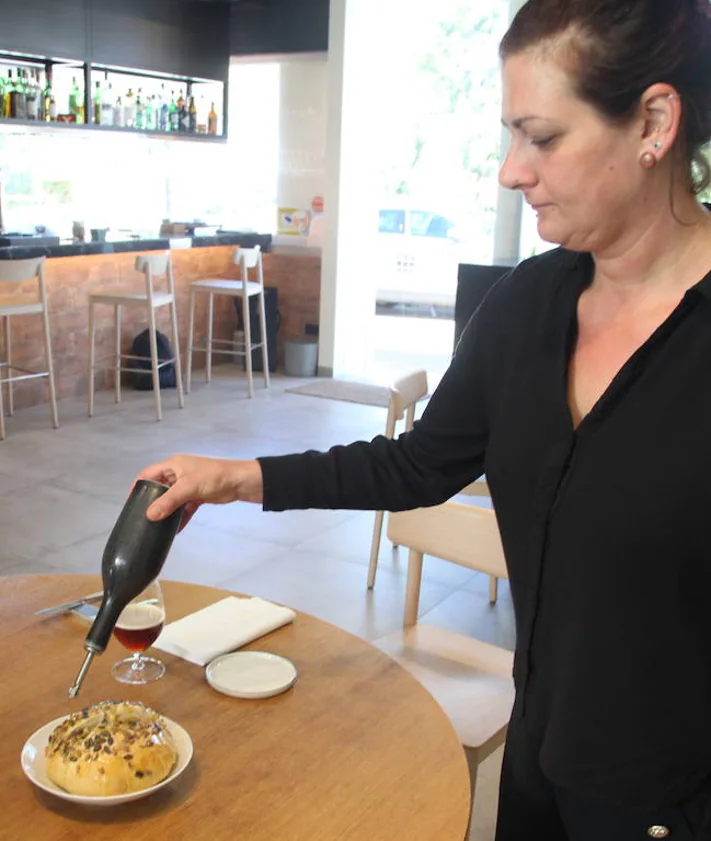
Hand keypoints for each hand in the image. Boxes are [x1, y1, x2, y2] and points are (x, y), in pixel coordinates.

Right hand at [135, 454, 263, 528]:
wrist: (239, 482)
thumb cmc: (212, 478)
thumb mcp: (188, 488)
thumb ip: (168, 501)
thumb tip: (149, 515)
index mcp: (173, 465)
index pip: (148, 474)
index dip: (138, 487)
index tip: (130, 503)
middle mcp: (178, 474)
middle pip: (159, 488)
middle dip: (151, 503)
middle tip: (142, 518)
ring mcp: (188, 485)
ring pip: (172, 500)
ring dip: (166, 512)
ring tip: (155, 527)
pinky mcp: (197, 496)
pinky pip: (184, 508)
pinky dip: (180, 518)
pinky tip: (174, 531)